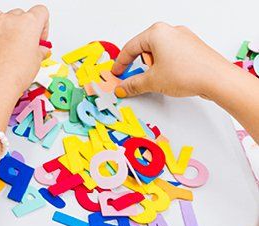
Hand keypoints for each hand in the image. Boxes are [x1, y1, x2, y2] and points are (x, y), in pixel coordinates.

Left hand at [0, 6, 50, 100]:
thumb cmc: (13, 75)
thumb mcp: (36, 63)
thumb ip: (38, 51)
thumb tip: (39, 51)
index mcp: (28, 23)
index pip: (40, 12)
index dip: (42, 26)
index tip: (38, 37)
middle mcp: (8, 20)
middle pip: (18, 15)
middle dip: (21, 28)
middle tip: (21, 46)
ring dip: (2, 27)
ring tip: (4, 45)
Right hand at [112, 23, 231, 99]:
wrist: (216, 78)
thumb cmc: (188, 72)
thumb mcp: (152, 81)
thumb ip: (132, 84)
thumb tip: (123, 87)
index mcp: (157, 32)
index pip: (130, 48)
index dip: (120, 63)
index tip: (116, 74)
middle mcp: (171, 31)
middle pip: (144, 48)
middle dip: (136, 64)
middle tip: (130, 78)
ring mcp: (183, 37)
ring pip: (158, 51)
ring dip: (150, 66)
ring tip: (151, 80)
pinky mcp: (191, 47)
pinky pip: (170, 54)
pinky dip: (163, 65)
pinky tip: (165, 78)